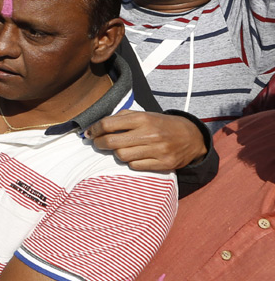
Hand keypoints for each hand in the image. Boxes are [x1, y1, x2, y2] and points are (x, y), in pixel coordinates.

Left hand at [85, 109, 207, 172]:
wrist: (191, 136)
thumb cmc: (160, 124)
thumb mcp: (143, 114)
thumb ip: (121, 118)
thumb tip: (97, 126)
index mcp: (142, 118)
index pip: (108, 124)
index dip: (94, 129)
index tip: (89, 133)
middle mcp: (149, 134)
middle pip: (112, 142)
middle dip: (99, 143)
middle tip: (97, 143)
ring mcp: (157, 150)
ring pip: (122, 156)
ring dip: (116, 153)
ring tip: (119, 149)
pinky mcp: (164, 164)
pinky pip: (135, 166)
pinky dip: (130, 162)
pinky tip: (133, 156)